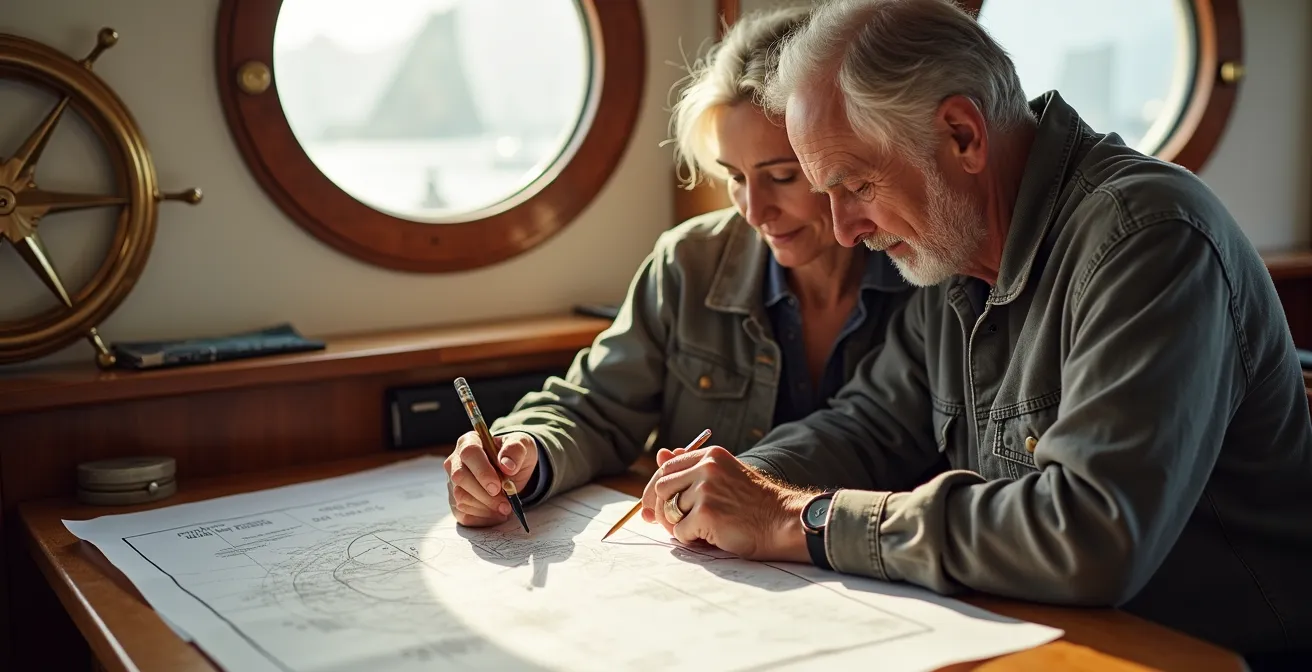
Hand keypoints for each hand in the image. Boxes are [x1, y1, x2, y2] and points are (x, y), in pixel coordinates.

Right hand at [444, 430, 538, 526]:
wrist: (513, 471)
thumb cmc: (514, 455)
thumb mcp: (523, 445)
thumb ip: (516, 450)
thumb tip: (507, 465)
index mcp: (469, 442)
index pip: (469, 453)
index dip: (482, 471)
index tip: (498, 486)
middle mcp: (456, 461)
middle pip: (460, 478)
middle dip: (485, 495)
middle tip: (506, 503)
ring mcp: (452, 482)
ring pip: (461, 498)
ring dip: (485, 508)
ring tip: (505, 507)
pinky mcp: (455, 501)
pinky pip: (463, 514)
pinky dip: (482, 518)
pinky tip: (496, 513)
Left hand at [639, 446, 812, 561]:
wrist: (784, 522)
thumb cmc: (756, 504)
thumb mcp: (725, 476)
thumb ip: (692, 468)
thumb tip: (658, 455)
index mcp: (711, 456)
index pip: (666, 467)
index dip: (655, 488)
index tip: (653, 505)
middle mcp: (706, 468)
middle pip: (661, 488)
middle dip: (660, 509)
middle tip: (671, 524)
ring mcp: (706, 490)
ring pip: (668, 512)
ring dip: (678, 526)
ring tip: (699, 530)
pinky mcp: (706, 514)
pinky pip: (680, 532)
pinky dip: (690, 540)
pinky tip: (711, 537)